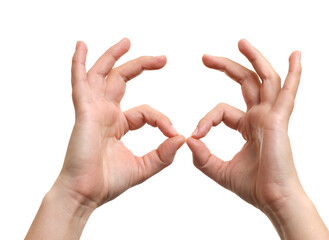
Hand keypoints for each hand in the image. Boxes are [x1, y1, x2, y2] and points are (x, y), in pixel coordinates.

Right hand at [57, 38, 184, 207]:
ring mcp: (93, 110)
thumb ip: (163, 154)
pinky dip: (79, 63)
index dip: (162, 119)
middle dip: (141, 66)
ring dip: (113, 56)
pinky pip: (80, 83)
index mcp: (118, 124)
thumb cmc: (108, 182)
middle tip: (163, 59)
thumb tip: (183, 138)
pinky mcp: (84, 112)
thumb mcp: (144, 166)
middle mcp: (105, 112)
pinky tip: (81, 46)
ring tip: (127, 42)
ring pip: (102, 74)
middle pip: (122, 80)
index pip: (146, 111)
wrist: (86, 194)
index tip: (174, 132)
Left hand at [187, 40, 328, 238]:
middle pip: (245, 82)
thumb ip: (203, 157)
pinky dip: (294, 73)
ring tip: (240, 42)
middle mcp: (261, 117)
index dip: (206, 119)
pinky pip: (287, 91)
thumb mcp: (220, 170)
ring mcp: (272, 116)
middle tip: (205, 58)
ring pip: (265, 78)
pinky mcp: (279, 119)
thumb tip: (188, 140)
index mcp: (249, 126)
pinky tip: (296, 55)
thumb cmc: (253, 187)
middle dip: (226, 67)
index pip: (222, 110)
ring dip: (254, 58)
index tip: (196, 135)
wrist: (272, 200)